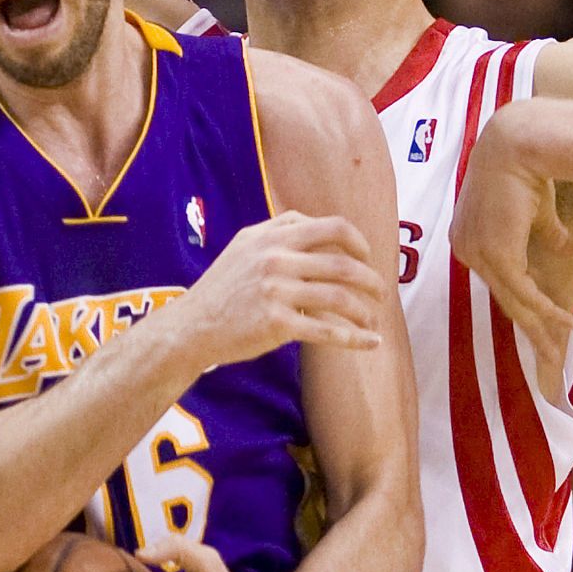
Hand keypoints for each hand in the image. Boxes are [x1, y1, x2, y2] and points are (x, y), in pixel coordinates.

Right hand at [177, 211, 385, 367]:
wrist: (191, 327)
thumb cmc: (221, 289)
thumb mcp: (243, 248)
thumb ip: (279, 232)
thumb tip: (319, 228)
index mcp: (270, 236)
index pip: (331, 227)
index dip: (358, 242)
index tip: (367, 258)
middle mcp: (275, 258)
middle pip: (343, 264)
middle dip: (372, 281)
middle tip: (381, 294)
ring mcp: (276, 291)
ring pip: (340, 298)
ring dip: (365, 312)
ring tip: (373, 321)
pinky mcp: (277, 323)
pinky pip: (328, 331)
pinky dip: (355, 339)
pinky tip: (370, 343)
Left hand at [450, 107, 572, 398]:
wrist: (518, 145)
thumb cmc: (526, 169)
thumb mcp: (534, 210)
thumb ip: (543, 233)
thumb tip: (564, 246)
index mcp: (467, 239)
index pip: (495, 280)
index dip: (519, 304)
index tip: (536, 325)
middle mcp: (466, 249)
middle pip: (501, 297)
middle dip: (527, 326)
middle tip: (546, 354)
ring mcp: (477, 252)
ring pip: (512, 299)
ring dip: (538, 324)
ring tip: (557, 348)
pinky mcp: (495, 253)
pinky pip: (521, 290)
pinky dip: (542, 308)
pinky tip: (560, 322)